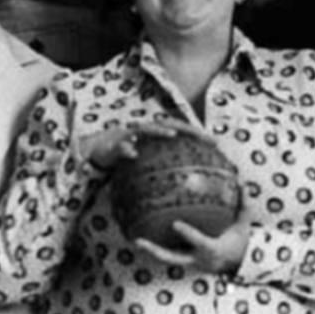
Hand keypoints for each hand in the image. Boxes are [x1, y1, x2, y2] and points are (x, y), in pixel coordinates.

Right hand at [78, 119, 204, 170]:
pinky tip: (132, 153)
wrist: (98, 154)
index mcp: (156, 136)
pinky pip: (121, 145)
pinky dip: (127, 148)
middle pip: (170, 124)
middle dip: (187, 128)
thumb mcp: (147, 167)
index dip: (198, 135)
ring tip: (172, 135)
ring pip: (147, 128)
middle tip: (202, 136)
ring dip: (159, 130)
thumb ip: (163, 172)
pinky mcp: (114, 143)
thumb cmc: (126, 161)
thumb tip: (185, 189)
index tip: (216, 144)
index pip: (181, 132)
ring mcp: (130, 134)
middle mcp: (146, 131)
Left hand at [135, 205, 250, 275]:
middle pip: (171, 257)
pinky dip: (155, 245)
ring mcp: (189, 262)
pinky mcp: (185, 260)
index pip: (198, 242)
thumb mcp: (244, 224)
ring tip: (133, 238)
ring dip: (149, 250)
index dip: (187, 234)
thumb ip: (244, 205)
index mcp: (212, 249)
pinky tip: (142, 232)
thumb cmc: (239, 240)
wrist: (237, 264)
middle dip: (154, 250)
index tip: (175, 224)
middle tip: (138, 241)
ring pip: (166, 258)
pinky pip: (168, 253)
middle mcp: (197, 258)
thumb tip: (242, 183)